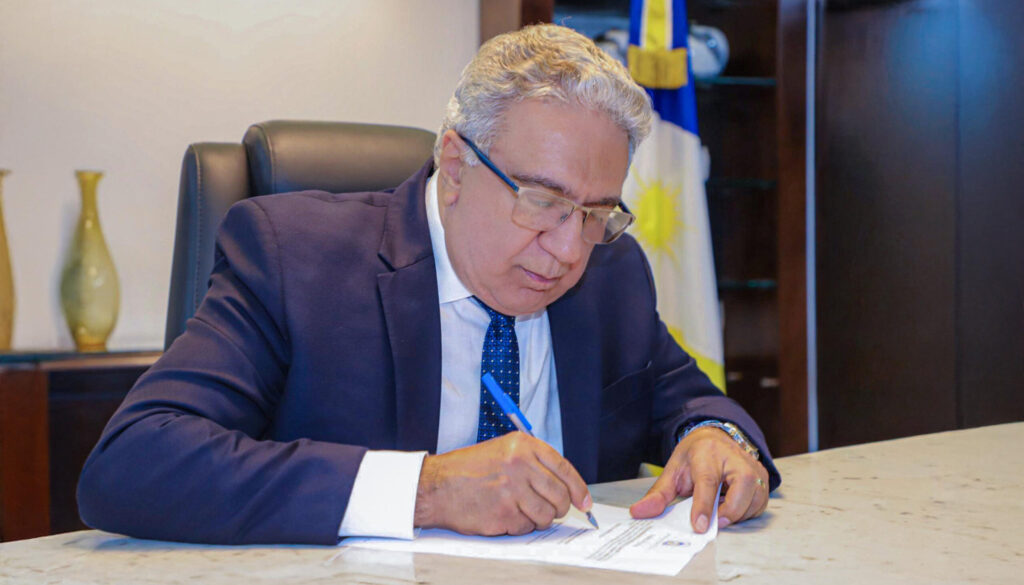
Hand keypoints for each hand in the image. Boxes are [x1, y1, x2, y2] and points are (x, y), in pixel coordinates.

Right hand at [414, 432, 591, 535]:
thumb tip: (564, 485)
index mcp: (523, 446)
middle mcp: (520, 465)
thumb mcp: (503, 451)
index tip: (584, 502)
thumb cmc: (468, 470)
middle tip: (552, 511)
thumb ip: (533, 462)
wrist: (437, 485)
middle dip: (560, 508)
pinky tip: (506, 516)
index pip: (563, 468)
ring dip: (539, 519)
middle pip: (559, 494)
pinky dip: (520, 526)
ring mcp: (512, 490)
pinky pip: (526, 527)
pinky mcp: (503, 512)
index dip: (578, 488)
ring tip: (523, 512)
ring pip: (546, 514)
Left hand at [629, 426, 769, 532]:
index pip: (708, 481)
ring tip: (720, 508)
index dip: (704, 506)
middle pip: (741, 488)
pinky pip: (760, 503)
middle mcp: (734, 457)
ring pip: (754, 499)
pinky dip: (746, 512)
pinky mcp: (763, 477)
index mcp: (707, 453)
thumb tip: (638, 513)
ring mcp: (753, 466)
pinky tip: (731, 506)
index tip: (700, 527)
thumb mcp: (672, 471)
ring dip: (737, 514)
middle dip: (729, 511)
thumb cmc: (694, 456)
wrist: (715, 438)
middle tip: (714, 522)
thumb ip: (658, 495)